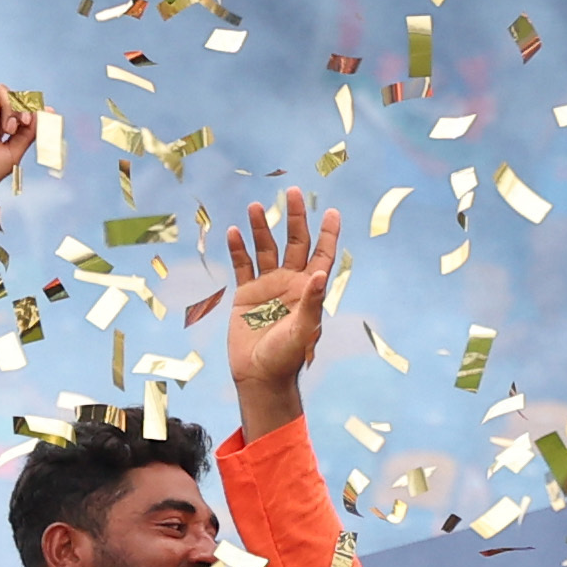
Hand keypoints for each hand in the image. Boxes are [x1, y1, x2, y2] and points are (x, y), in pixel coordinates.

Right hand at [227, 193, 336, 430]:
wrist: (259, 375)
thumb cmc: (286, 357)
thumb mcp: (303, 330)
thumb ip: (310, 302)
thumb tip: (319, 274)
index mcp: (308, 290)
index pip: (322, 255)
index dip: (328, 234)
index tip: (332, 211)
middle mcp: (289, 283)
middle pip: (295, 242)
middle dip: (295, 218)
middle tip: (292, 191)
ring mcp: (268, 286)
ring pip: (266, 249)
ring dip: (261, 228)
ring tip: (256, 206)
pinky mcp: (246, 295)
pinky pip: (242, 266)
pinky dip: (239, 249)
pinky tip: (235, 232)